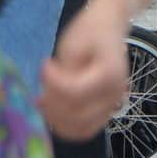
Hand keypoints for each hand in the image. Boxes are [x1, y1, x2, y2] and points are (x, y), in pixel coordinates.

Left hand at [39, 0, 130, 140]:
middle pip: (77, 115)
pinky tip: (53, 111)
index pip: (74, 92)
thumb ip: (64, 72)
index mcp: (109, 75)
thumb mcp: (72, 44)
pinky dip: (67, 126)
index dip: (52, 83)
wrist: (108, 28)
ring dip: (57, 120)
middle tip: (42, 87)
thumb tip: (52, 94)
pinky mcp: (105, 111)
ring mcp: (112, 105)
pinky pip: (85, 129)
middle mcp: (115, 95)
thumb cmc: (91, 31)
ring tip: (45, 101)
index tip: (44, 64)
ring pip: (80, 128)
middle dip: (52, 104)